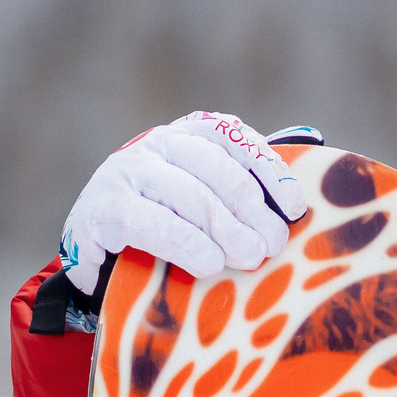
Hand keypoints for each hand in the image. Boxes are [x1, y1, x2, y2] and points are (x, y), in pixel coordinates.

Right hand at [58, 112, 311, 293]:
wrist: (95, 245)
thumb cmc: (164, 222)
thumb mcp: (202, 198)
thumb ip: (242, 188)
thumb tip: (300, 185)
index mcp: (187, 134)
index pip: (233, 136)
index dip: (268, 169)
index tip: (293, 208)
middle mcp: (156, 144)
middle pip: (213, 167)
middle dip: (250, 208)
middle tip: (272, 245)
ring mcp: (126, 172)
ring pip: (186, 193)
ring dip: (224, 228)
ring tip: (249, 257)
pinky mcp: (102, 208)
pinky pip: (150, 223)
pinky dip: (185, 243)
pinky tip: (209, 263)